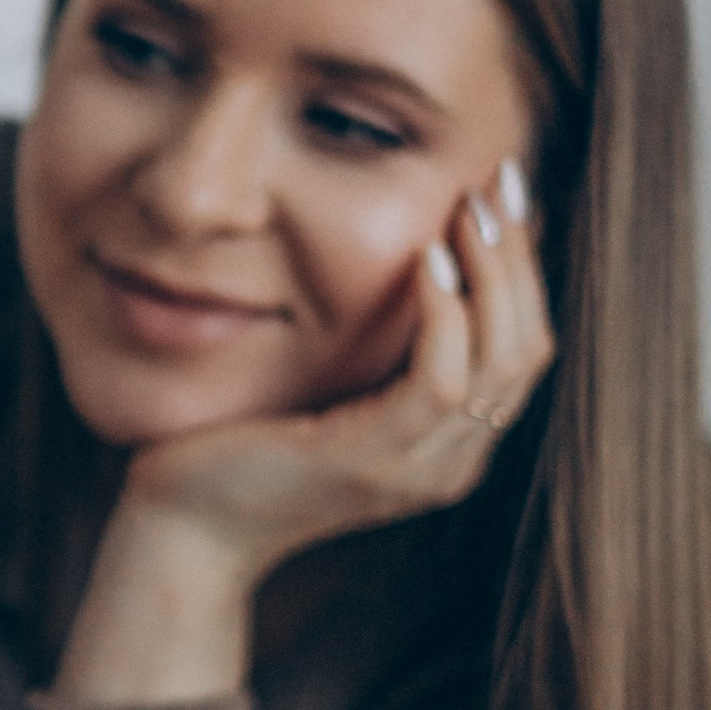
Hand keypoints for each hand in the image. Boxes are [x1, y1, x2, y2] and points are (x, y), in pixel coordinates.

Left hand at [121, 159, 554, 593]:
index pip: (523, 348)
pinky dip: (444, 315)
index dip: (523, 267)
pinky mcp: (371, 464)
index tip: (504, 194)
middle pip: (527, 349)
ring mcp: (416, 469)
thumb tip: (415, 255)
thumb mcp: (331, 385)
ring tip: (467, 209)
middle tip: (498, 182)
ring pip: (499, 361)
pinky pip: (438, 383)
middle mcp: (450, 462)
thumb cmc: (243, 444)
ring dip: (492, 274)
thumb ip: (380, 344)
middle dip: (518, 257)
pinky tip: (425, 259)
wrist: (183, 526)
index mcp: (450, 444)